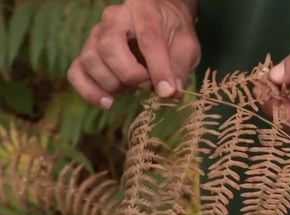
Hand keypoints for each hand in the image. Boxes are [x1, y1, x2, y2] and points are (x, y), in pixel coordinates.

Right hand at [67, 0, 199, 108]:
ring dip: (113, 84)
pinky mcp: (87, 52)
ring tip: (134, 88)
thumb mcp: (187, 46)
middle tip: (148, 85)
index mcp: (143, 8)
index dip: (159, 68)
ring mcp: (96, 34)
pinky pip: (76, 72)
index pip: (148, 38)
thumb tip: (172, 93)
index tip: (167, 91)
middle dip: (130, 75)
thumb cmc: (173, 33)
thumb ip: (180, 67)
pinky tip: (108, 102)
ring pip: (90, 60)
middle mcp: (113, 17)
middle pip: (109, 47)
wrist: (160, 23)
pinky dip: (89, 91)